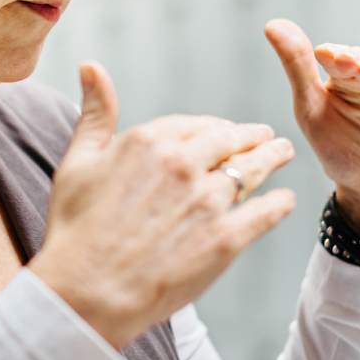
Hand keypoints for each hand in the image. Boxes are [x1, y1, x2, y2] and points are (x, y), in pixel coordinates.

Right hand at [32, 62, 296, 350]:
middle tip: (266, 138)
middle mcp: (183, 164)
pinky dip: (279, 204)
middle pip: (230, 142)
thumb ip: (95, 113)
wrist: (86, 292)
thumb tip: (90, 66)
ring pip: (252, 170)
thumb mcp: (77, 163)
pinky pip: (265, 212)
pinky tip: (285, 200)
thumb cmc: (74, 230)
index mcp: (149, 141)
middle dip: (251, 137)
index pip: (195, 125)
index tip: (224, 130)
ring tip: (283, 154)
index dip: (213, 127)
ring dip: (272, 158)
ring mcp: (207, 201)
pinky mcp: (225, 239)